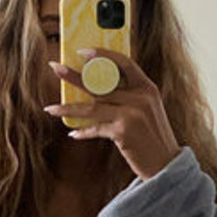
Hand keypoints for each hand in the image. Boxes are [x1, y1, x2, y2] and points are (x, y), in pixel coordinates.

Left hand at [43, 48, 180, 180]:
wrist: (166, 164)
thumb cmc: (153, 137)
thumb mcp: (148, 110)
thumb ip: (129, 97)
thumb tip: (96, 90)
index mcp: (148, 88)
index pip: (124, 63)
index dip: (103, 55)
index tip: (83, 51)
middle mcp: (140, 98)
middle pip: (101, 83)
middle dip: (74, 76)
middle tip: (55, 68)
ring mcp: (132, 114)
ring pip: (92, 107)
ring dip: (68, 108)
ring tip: (51, 108)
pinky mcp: (123, 131)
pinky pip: (96, 128)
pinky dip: (83, 132)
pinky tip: (73, 133)